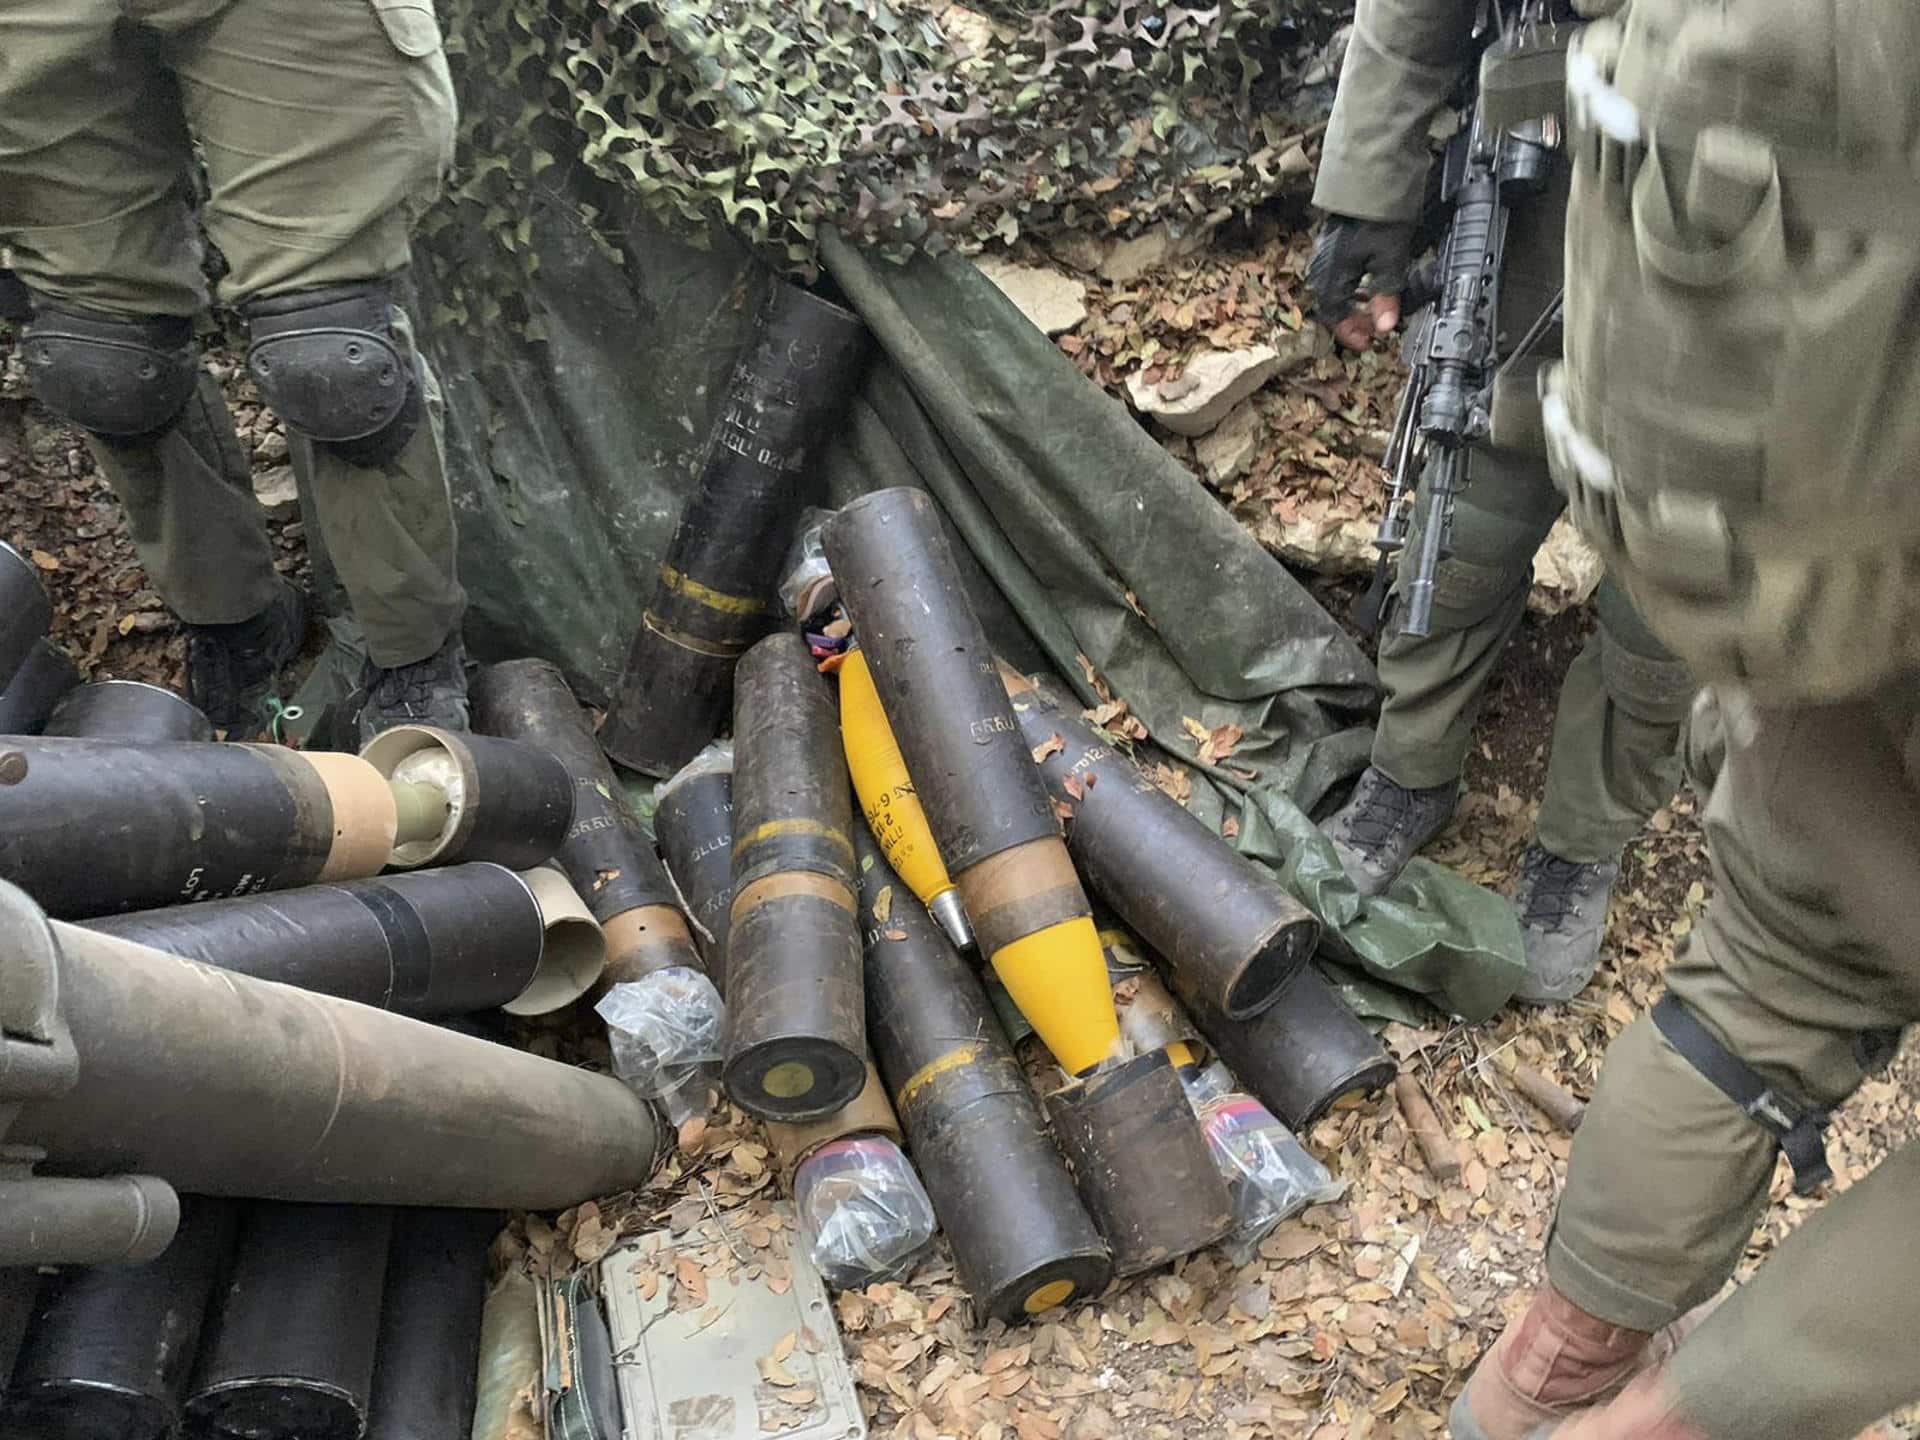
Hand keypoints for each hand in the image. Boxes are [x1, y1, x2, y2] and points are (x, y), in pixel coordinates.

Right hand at [1306, 215, 1413, 349]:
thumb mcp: (1390, 260)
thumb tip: (1385, 328)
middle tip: (1372, 330)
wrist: (1371, 182)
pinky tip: (1365, 287)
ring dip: (1352, 306)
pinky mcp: (1332, 245)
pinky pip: (1336, 277)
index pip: (1335, 315)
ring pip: (1334, 291)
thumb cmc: (1378, 218)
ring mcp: (1325, 255)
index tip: (1367, 343)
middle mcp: (1323, 268)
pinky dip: (1350, 289)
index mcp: (1332, 276)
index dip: (1351, 332)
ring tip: (1371, 311)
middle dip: (1352, 321)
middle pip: (1332, 306)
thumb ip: (1386, 296)